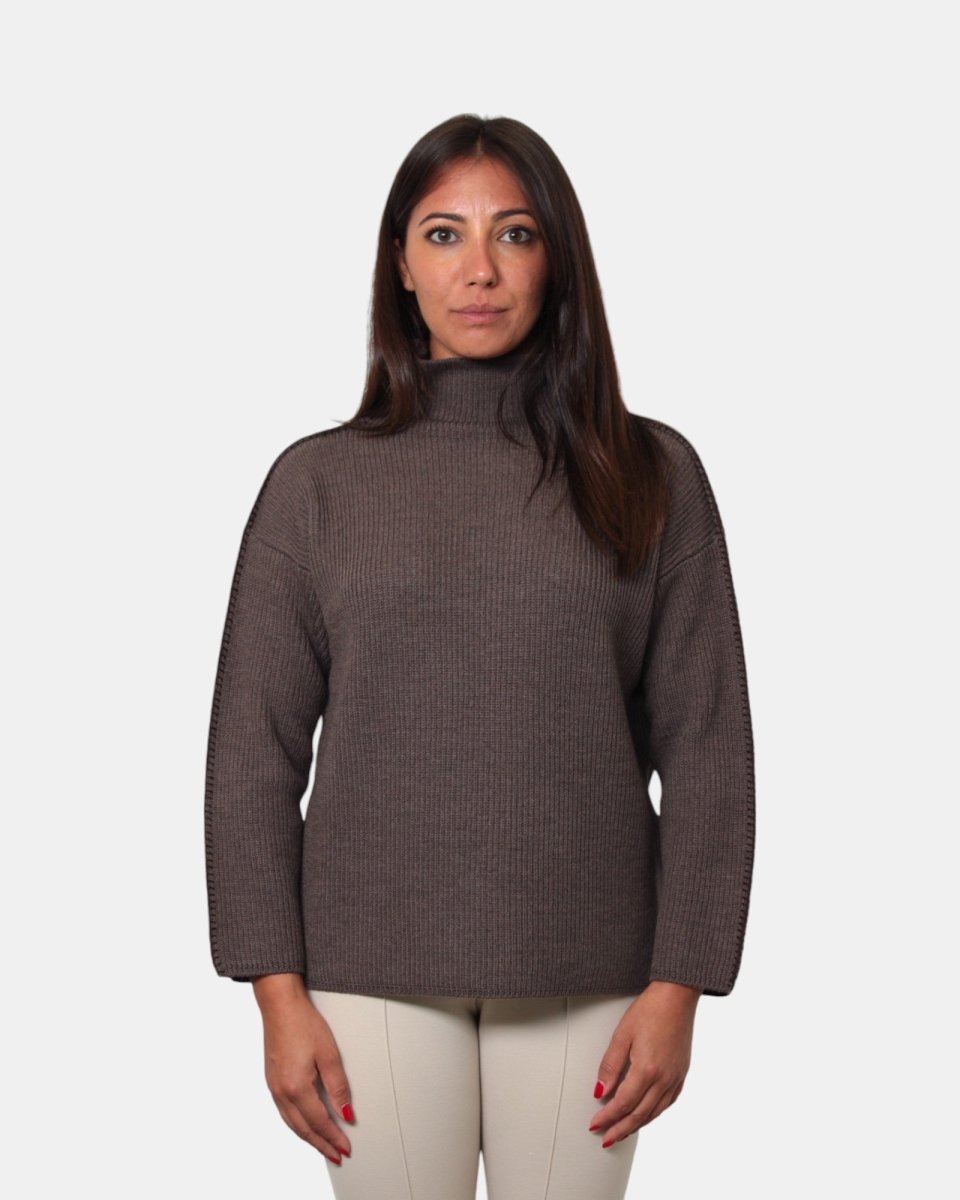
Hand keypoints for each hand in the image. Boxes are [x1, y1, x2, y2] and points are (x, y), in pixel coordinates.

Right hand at [253, 974, 354, 1166]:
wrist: (279, 1005)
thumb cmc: (303, 1023)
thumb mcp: (329, 1053)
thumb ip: (338, 1086)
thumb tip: (346, 1112)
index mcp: (297, 1087)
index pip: (320, 1122)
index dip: (334, 1137)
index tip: (345, 1148)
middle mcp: (282, 1092)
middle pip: (304, 1128)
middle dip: (322, 1144)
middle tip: (337, 1155)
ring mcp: (274, 1087)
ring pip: (292, 1123)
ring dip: (309, 1137)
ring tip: (323, 1146)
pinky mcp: (272, 1080)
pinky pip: (284, 1113)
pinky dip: (297, 1124)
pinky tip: (304, 1125)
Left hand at [588, 981, 700, 1145]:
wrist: (677, 996)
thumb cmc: (651, 1009)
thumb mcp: (622, 1035)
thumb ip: (610, 1066)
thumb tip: (600, 1091)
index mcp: (647, 1069)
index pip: (623, 1104)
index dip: (607, 1117)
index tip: (595, 1124)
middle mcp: (664, 1079)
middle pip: (639, 1114)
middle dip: (620, 1129)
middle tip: (606, 1138)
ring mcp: (675, 1078)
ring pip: (654, 1112)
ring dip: (636, 1125)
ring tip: (622, 1132)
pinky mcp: (681, 1073)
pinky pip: (667, 1103)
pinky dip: (653, 1114)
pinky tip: (646, 1115)